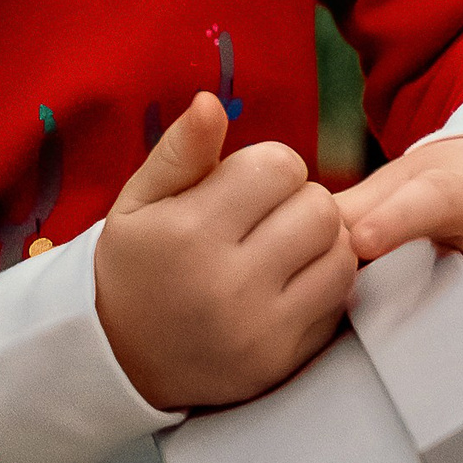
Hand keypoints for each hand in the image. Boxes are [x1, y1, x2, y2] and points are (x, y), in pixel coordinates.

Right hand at [95, 91, 357, 413]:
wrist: (122, 361)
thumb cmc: (134, 266)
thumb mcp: (137, 202)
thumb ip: (179, 151)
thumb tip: (211, 101)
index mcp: (188, 233)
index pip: (279, 166)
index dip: (268, 167)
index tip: (243, 188)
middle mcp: (227, 284)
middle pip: (318, 208)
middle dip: (298, 201)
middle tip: (267, 218)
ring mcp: (260, 329)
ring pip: (340, 253)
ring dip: (320, 242)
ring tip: (283, 248)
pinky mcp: (284, 360)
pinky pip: (339, 301)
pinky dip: (323, 284)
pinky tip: (288, 284)